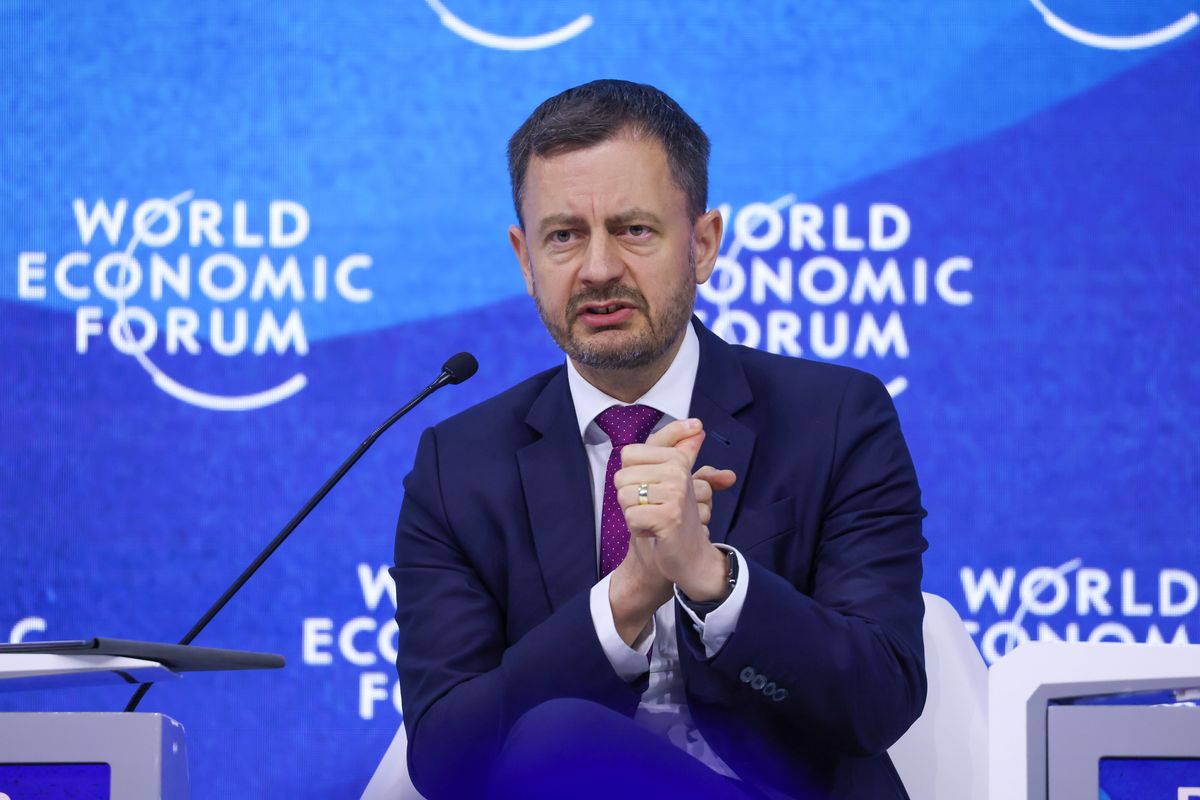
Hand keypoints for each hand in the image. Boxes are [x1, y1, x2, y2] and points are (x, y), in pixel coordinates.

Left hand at [616, 420, 735, 601]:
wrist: (691, 557)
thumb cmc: (675, 515)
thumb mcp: (675, 478)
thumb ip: (681, 448)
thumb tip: (696, 425)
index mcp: (676, 459)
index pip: (628, 453)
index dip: (631, 476)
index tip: (652, 488)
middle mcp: (678, 472)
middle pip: (621, 476)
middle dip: (629, 498)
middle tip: (651, 508)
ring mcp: (675, 494)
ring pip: (624, 497)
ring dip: (633, 514)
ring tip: (653, 519)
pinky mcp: (669, 517)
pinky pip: (631, 517)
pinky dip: (638, 529)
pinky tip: (654, 532)